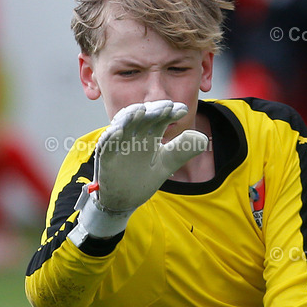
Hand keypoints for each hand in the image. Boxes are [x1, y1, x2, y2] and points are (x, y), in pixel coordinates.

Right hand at [76, 100, 207, 237]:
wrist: (124, 201)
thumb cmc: (143, 179)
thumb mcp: (166, 164)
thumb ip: (182, 151)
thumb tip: (201, 137)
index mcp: (149, 136)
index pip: (159, 119)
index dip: (170, 113)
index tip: (183, 110)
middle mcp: (133, 136)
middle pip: (142, 118)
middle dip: (154, 111)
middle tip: (167, 106)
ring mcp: (119, 146)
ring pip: (122, 126)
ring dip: (130, 116)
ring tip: (142, 109)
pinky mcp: (105, 158)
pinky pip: (106, 145)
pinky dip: (110, 137)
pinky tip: (118, 130)